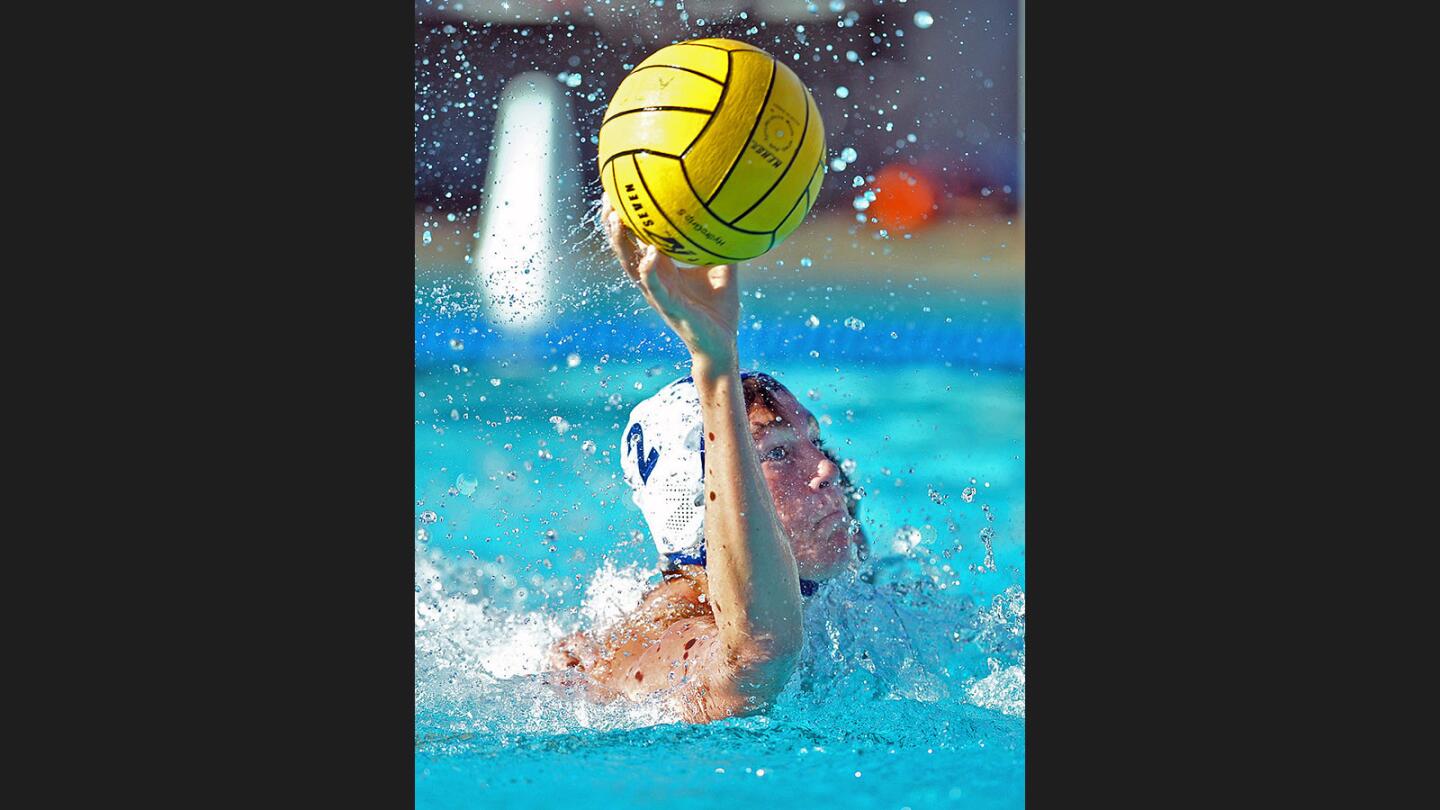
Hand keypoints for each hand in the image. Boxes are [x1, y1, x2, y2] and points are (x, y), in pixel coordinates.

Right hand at [601, 198, 739, 368]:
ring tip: (617, 218)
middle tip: (607, 196)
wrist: (722, 344)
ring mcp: (658, 293)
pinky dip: (650, 270)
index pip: (637, 239)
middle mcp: (654, 279)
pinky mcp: (669, 307)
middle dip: (613, 224)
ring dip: (621, 242)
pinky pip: (655, 286)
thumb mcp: (723, 269)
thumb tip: (734, 216)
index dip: (625, 217)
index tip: (618, 190)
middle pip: (624, 248)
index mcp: (663, 269)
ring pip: (631, 265)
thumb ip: (722, 245)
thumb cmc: (719, 308)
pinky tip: (650, 253)